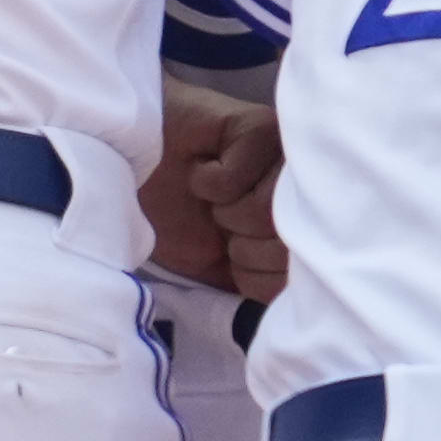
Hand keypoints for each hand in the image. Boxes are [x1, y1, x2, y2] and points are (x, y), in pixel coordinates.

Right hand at [144, 90, 289, 297]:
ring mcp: (287, 157)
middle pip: (286, 248)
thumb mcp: (222, 271)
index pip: (300, 279)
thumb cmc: (180, 219)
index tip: (234, 259)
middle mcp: (305, 191)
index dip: (255, 279)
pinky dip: (207, 181)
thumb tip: (292, 312)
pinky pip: (235, 180)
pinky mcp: (260, 127)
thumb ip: (261, 288)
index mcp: (304, 227)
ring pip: (264, 214)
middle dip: (242, 247)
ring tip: (214, 197)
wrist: (135, 168)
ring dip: (224, 213)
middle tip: (221, 224)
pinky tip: (204, 164)